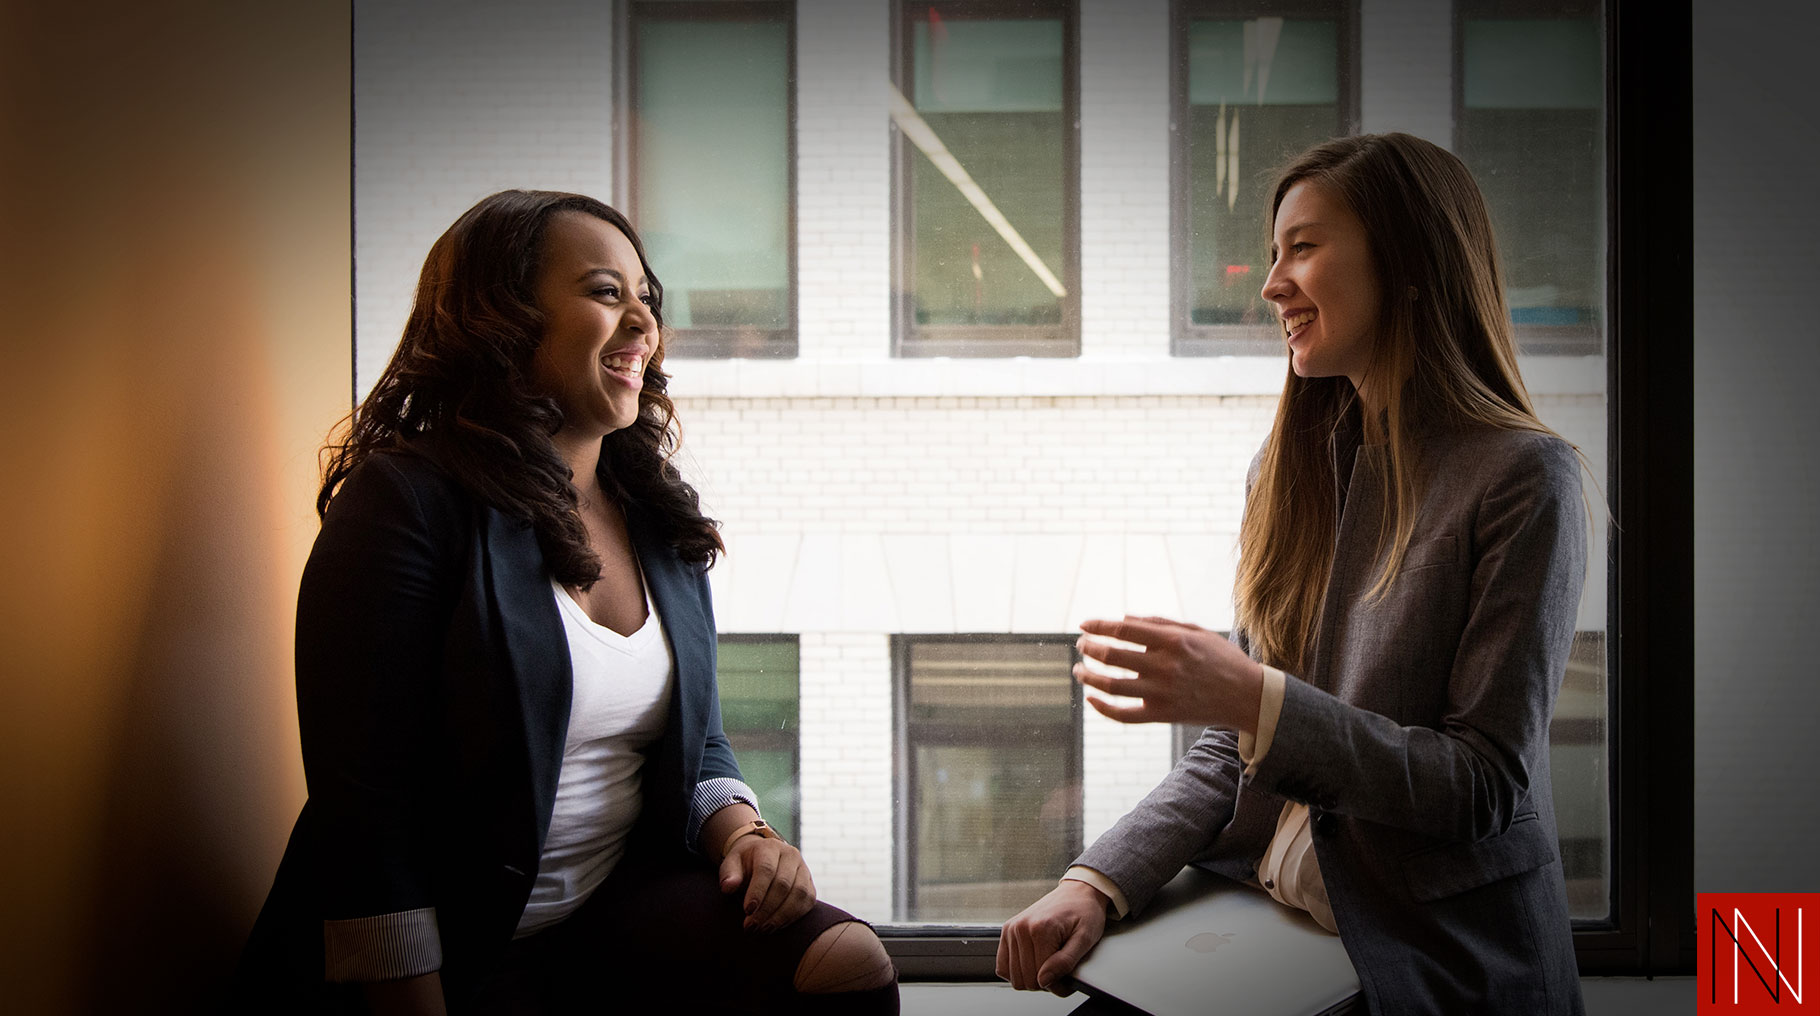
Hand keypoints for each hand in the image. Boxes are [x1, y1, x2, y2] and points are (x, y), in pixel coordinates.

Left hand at [719, 833, 816, 932]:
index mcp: (770, 847)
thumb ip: (729, 875)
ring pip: (799, 894)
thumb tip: (728, 887)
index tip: (747, 910)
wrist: (763, 860)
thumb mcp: (732, 865)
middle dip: (766, 909)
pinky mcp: (811, 885)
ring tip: (763, 929)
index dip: (758, 891)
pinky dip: (792, 917)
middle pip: (783, 884)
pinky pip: (807, 902)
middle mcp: (791, 855)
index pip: (766, 869)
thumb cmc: (744, 865)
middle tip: (751, 926)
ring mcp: (804, 869)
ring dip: (780, 916)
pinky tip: (776, 926)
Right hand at [997, 880, 1109, 994]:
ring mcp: (1011, 929)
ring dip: (1031, 978)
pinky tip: (1033, 964)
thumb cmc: (1085, 913)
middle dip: (1044, 983)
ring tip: (1047, 966)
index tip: (1069, 978)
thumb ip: (1065, 962)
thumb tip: (1044, 980)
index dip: (1058, 985)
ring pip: (1014, 978)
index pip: (1041, 978)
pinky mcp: (1006, 931)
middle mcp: (1021, 928)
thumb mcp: (1085, 939)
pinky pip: (1002, 967)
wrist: (1078, 892)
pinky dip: (1017, 972)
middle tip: (1059, 970)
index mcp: (1040, 929)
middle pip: (1026, 980)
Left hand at [1074, 615, 1263, 730]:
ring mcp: (1162, 692)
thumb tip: (1123, 618)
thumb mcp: (1195, 631)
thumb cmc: (1221, 658)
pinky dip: (1102, 708)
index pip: (1123, 629)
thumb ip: (1159, 623)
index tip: (1084, 625)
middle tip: (1081, 645)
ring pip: (1111, 686)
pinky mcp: (1162, 715)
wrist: (1247, 696)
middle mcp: (1165, 666)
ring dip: (1088, 676)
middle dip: (1089, 648)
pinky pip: (1124, 715)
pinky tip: (1091, 698)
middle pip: (1111, 655)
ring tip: (1079, 670)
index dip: (1098, 626)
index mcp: (1172, 640)